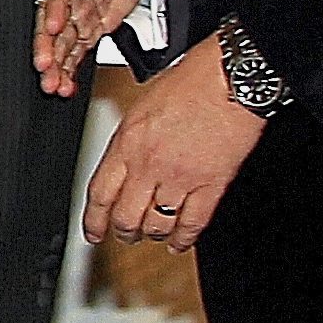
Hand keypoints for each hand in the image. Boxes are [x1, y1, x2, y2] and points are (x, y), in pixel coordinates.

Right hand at [34, 0, 161, 97]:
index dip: (55, 8)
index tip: (55, 27)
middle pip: (51, 21)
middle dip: (47, 46)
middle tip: (45, 67)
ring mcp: (78, 10)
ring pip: (61, 41)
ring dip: (56, 64)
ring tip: (54, 85)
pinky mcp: (90, 24)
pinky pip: (77, 49)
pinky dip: (71, 68)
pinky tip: (66, 85)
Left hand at [81, 34, 267, 252]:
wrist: (229, 80)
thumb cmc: (190, 83)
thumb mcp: (140, 107)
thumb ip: (128, 139)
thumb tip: (120, 161)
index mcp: (127, 143)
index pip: (100, 193)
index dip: (93, 220)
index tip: (92, 231)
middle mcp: (150, 164)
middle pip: (126, 216)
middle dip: (122, 232)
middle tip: (123, 235)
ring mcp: (180, 178)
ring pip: (157, 224)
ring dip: (151, 234)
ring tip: (150, 235)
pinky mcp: (212, 185)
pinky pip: (193, 223)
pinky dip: (184, 239)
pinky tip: (179, 242)